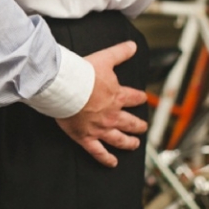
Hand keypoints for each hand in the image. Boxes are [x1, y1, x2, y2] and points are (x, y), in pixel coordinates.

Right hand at [56, 41, 147, 167]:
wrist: (65, 87)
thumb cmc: (82, 73)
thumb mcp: (105, 58)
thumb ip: (120, 53)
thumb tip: (133, 45)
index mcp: (118, 96)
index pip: (134, 98)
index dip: (140, 98)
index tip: (142, 99)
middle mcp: (112, 115)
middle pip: (130, 122)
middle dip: (138, 125)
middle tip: (142, 127)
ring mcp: (100, 128)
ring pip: (119, 139)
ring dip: (128, 143)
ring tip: (134, 144)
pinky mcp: (86, 137)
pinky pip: (98, 151)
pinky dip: (106, 159)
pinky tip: (112, 163)